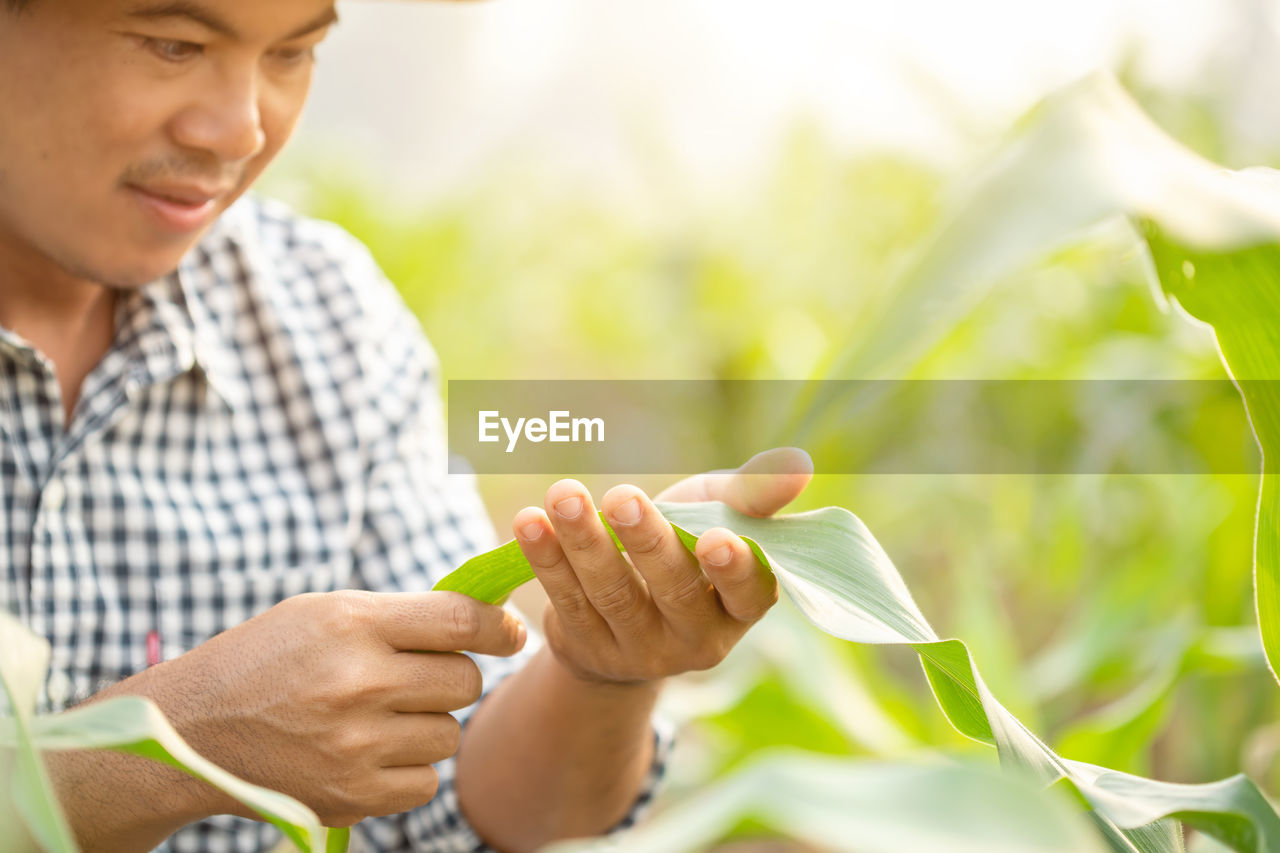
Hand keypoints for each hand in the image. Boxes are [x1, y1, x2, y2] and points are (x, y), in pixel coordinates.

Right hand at [126, 590, 524, 826]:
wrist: (193, 729)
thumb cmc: (268, 658)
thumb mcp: (326, 612)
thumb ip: (403, 615)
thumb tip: (487, 620)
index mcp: (351, 624)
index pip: (459, 619)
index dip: (497, 625)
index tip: (509, 631)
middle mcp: (357, 683)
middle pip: (464, 681)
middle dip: (454, 676)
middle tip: (421, 676)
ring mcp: (353, 745)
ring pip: (447, 734)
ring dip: (428, 725)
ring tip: (381, 715)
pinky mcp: (349, 796)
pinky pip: (424, 783)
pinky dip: (409, 770)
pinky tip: (372, 751)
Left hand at [512, 448, 811, 685]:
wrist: (626, 616)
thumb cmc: (688, 548)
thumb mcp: (720, 517)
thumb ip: (753, 494)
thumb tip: (799, 466)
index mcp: (742, 608)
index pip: (751, 594)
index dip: (735, 570)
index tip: (716, 539)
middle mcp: (697, 639)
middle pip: (675, 591)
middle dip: (647, 541)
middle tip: (623, 496)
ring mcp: (640, 650)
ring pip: (612, 595)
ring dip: (585, 542)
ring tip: (563, 495)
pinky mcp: (588, 648)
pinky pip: (566, 601)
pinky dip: (545, 559)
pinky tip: (528, 522)